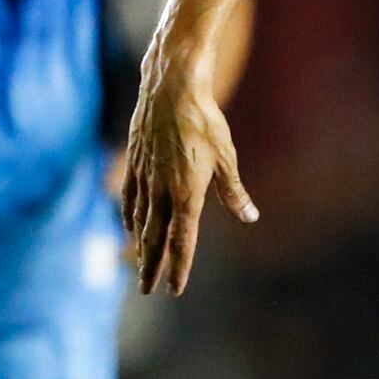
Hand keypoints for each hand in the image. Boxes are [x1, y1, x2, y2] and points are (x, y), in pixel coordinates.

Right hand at [120, 49, 258, 295]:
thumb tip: (249, 217)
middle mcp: (161, 191)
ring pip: (140, 221)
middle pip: (155, 237)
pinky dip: (129, 217)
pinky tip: (130, 228)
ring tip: (141, 266)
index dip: (179, 266)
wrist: (170, 89)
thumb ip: (234, 192)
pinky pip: (129, 198)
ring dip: (140, 246)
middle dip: (152, 265)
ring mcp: (144, 177)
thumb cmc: (205, 121)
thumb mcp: (226, 157)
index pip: (183, 239)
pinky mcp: (134, 163)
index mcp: (186, 193)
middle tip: (147, 290)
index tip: (175, 289)